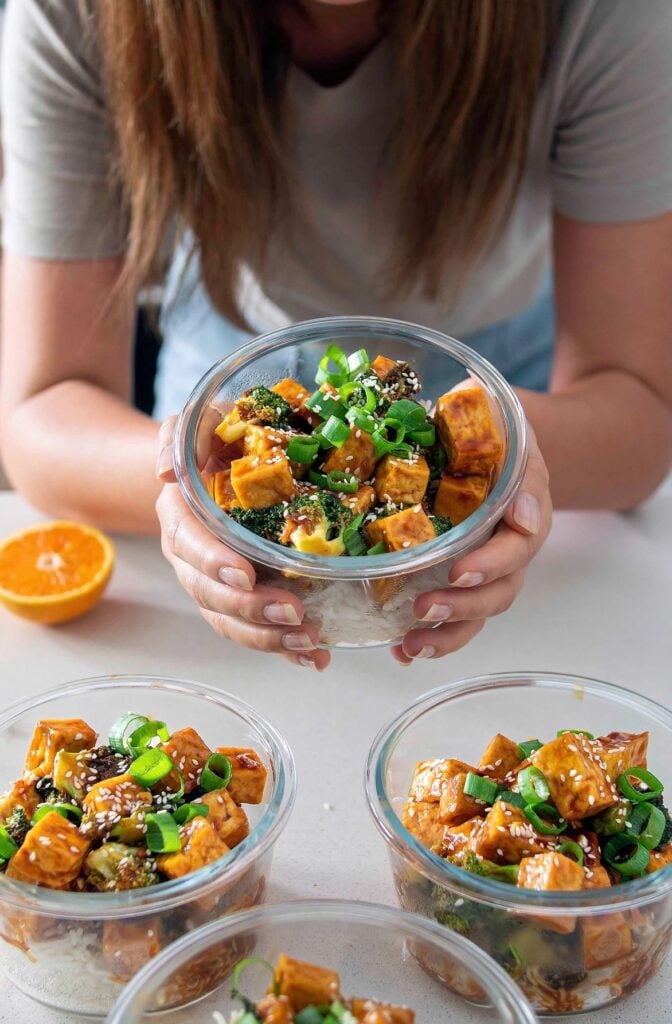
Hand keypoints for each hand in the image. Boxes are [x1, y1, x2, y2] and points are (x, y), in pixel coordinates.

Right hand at [155, 417, 330, 670]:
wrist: (216, 466)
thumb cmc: (215, 442)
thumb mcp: (199, 424)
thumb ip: (180, 437)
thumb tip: (164, 469)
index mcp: (181, 515)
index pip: (189, 543)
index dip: (213, 562)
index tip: (244, 572)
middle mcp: (191, 558)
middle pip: (210, 593)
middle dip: (251, 608)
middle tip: (294, 612)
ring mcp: (214, 584)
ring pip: (230, 622)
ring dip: (268, 637)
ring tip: (310, 640)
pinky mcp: (241, 600)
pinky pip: (254, 632)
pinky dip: (283, 649)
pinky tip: (313, 658)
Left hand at [392, 425, 551, 663]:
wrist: (489, 440)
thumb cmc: (499, 437)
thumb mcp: (516, 437)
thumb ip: (524, 471)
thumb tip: (525, 517)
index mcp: (525, 520)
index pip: (517, 551)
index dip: (490, 566)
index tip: (459, 571)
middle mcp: (508, 555)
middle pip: (497, 595)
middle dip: (462, 608)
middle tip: (424, 609)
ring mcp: (482, 573)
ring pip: (475, 616)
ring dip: (445, 636)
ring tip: (410, 646)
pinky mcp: (456, 582)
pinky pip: (449, 619)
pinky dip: (427, 638)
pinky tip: (399, 651)